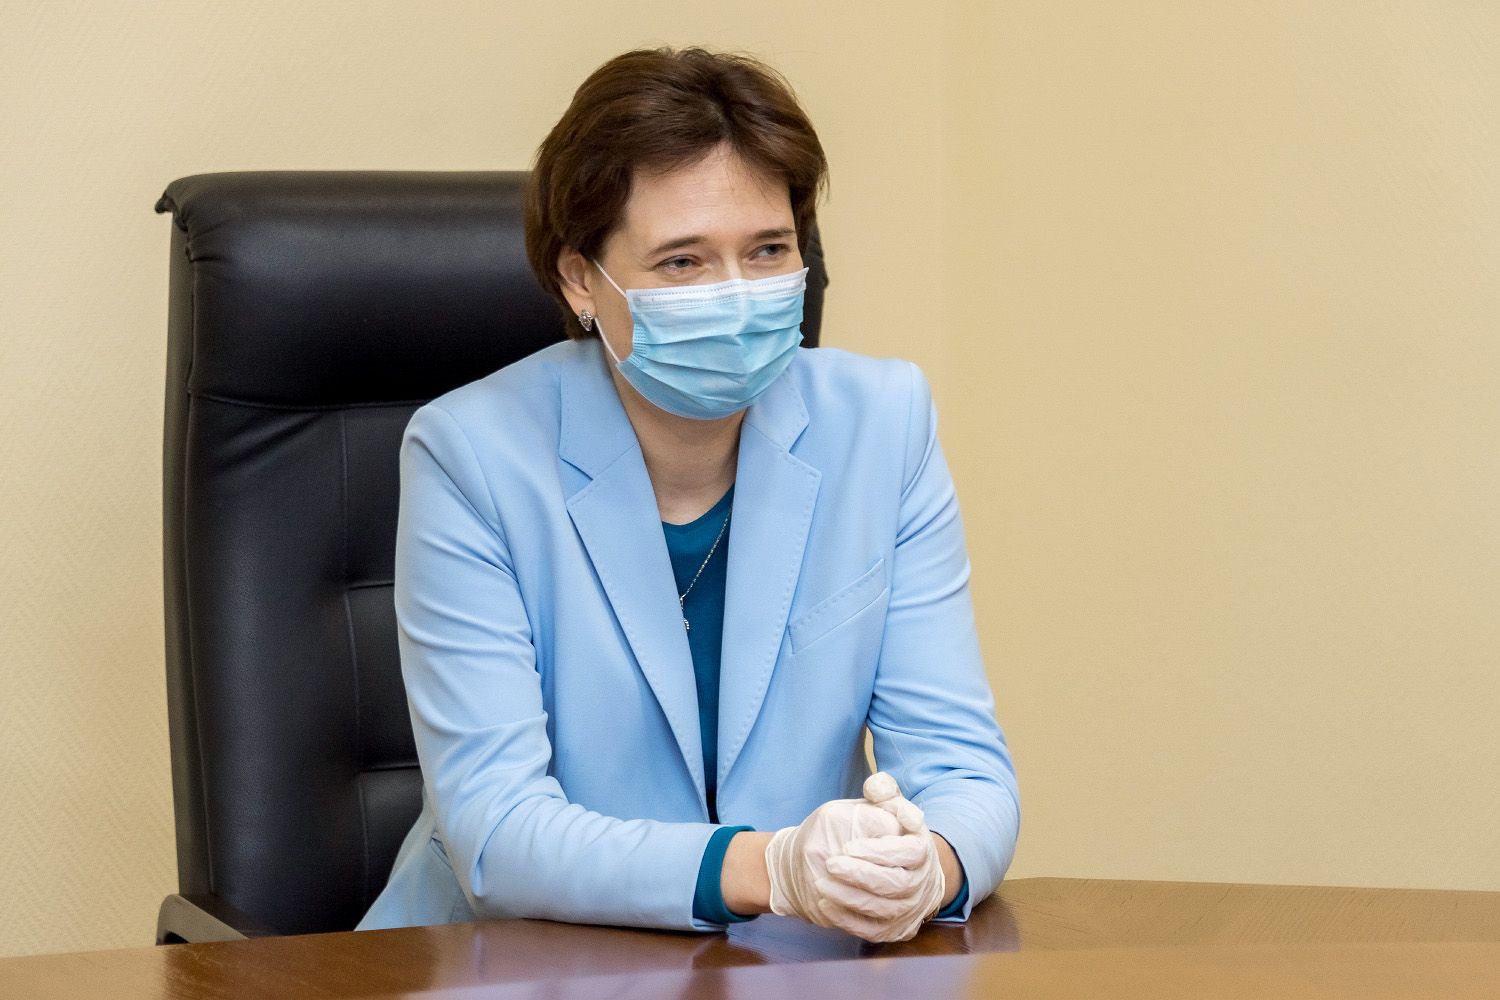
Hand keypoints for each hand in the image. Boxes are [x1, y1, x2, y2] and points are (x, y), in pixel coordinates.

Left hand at [814, 773, 945, 942]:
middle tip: (830, 864)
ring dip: (850, 898)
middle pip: (896, 884)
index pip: (908, 853)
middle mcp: (922, 882)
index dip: (878, 851)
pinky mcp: (897, 929)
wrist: (906, 871)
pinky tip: (826, 905)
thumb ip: (883, 790)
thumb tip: (876, 787)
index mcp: (922, 849)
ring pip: (884, 909)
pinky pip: (874, 930)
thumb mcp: (891, 806)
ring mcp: (911, 908)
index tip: (847, 847)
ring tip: (822, 884)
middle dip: (860, 875)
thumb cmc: (892, 834)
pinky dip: (849, 920)